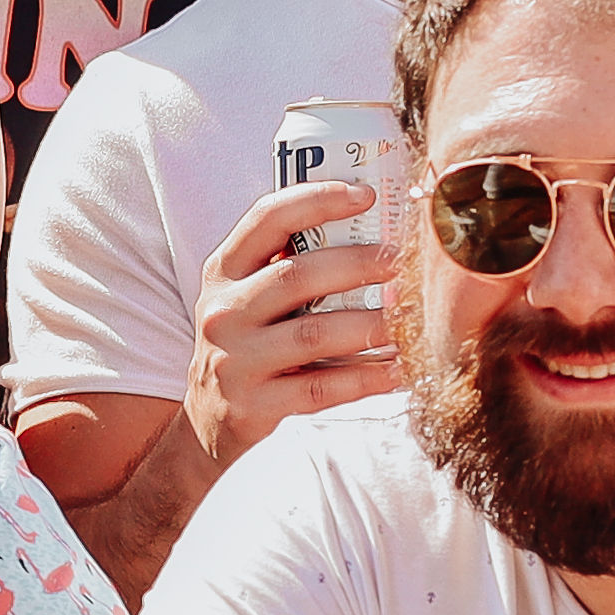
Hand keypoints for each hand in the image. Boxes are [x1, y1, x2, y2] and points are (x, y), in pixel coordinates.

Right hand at [180, 177, 402, 470]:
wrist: (207, 419)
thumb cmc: (247, 342)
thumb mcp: (246, 296)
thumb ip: (287, 264)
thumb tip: (371, 228)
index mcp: (223, 271)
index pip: (267, 219)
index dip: (317, 200)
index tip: (367, 195)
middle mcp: (223, 311)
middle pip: (296, 276)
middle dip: (358, 264)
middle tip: (401, 262)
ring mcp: (234, 361)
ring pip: (313, 334)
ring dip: (369, 324)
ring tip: (406, 318)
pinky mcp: (252, 405)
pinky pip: (321, 389)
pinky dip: (365, 379)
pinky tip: (397, 370)